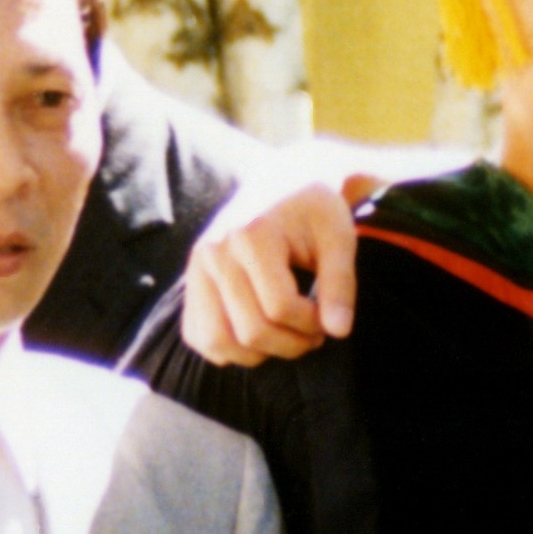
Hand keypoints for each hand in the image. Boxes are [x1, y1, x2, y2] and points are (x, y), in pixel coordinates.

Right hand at [181, 175, 375, 363]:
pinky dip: (227, 350)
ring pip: (218, 341)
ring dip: (259, 354)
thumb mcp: (339, 237)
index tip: (329, 315)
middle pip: (251, 331)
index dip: (312, 324)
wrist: (282, 179)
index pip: (281, 308)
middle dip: (292, 343)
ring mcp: (197, 269)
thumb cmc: (315, 209)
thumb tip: (338, 332)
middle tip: (314, 332)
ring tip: (287, 337)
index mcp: (251, 235)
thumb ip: (341, 284)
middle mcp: (215, 252)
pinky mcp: (191, 283)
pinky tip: (258, 337)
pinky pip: (198, 337)